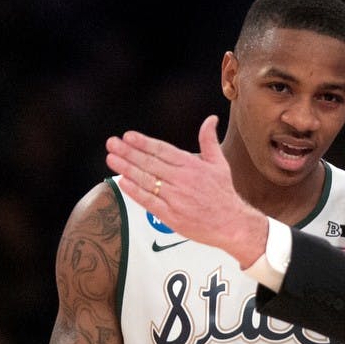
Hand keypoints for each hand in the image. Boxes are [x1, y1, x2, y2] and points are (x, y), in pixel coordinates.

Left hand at [104, 115, 266, 267]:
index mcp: (192, 165)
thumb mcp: (219, 164)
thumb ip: (209, 140)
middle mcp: (182, 179)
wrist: (232, 224)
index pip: (163, 150)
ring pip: (147, 181)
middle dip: (128, 152)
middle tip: (111, 143)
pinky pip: (149, 201)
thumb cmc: (223, 194)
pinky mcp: (171, 216)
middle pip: (150, 163)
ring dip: (127, 169)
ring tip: (111, 159)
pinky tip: (123, 182)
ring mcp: (176, 198)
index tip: (128, 136)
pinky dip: (135, 191)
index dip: (144, 143)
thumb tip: (210, 119)